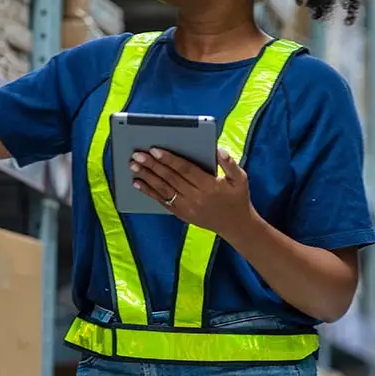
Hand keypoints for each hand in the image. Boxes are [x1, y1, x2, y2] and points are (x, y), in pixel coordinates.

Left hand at [130, 147, 254, 235]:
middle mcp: (196, 198)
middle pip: (170, 178)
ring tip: (133, 166)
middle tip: (137, 154)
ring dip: (147, 177)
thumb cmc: (237, 197)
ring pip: (163, 190)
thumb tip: (218, 150)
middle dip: (152, 165)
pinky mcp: (181, 214)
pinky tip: (138, 183)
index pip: (185, 170)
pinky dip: (149, 192)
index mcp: (210, 186)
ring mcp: (187, 208)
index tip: (155, 150)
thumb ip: (229, 164)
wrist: (235, 225)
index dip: (170, 160)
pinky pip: (162, 202)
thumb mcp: (241, 179)